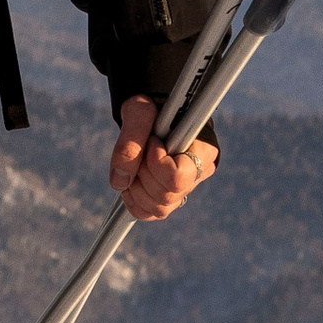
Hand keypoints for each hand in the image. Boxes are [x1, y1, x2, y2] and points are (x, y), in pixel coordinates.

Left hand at [110, 95, 218, 222]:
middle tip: (142, 149)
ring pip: (159, 208)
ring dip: (136, 187)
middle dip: (143, 173)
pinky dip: (133, 200)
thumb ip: (130, 141)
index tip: (153, 140)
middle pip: (166, 195)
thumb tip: (120, 181)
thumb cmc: (151, 108)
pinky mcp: (169, 197)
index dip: (156, 162)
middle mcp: (198, 174)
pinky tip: (131, 178)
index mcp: (203, 150)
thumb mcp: (139, 112)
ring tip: (137, 161)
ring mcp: (184, 189)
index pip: (179, 177)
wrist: (150, 113)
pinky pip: (148, 213)